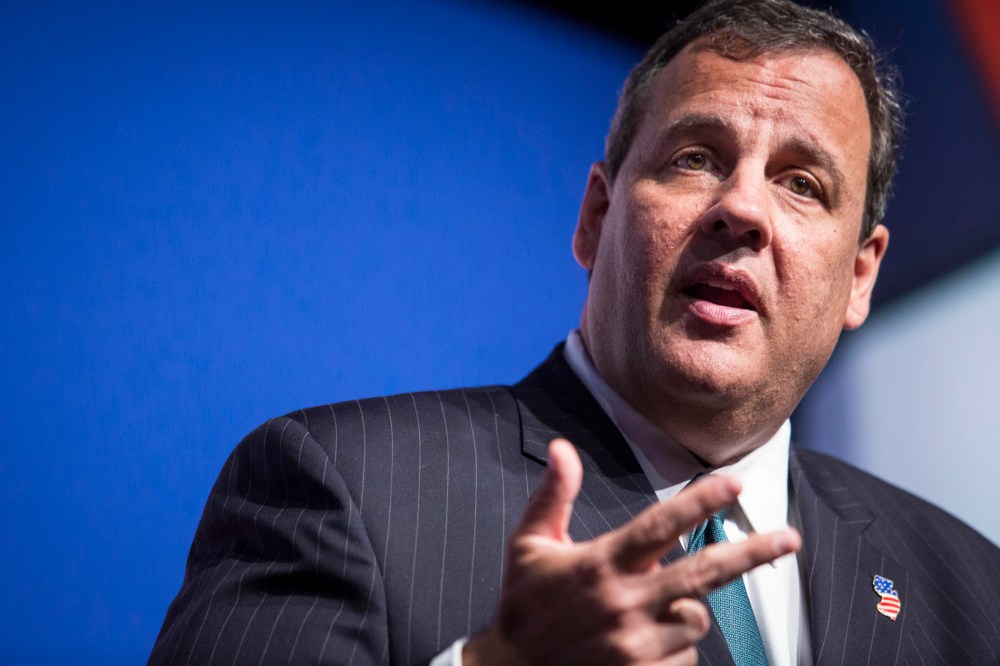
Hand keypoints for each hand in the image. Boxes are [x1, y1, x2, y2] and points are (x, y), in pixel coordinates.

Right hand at [463, 438, 800, 664]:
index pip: (660, 525)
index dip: (700, 501)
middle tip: (788, 538)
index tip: (734, 483)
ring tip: (660, 603)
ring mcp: (635, 643)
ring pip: (697, 618)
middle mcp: (624, 602)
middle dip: (751, 552)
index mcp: (599, 563)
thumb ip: (554, 494)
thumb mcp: (529, 543)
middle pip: (703, 572)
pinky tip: (647, 639)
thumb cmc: (523, 603)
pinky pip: (683, 655)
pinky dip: (674, 644)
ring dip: (690, 606)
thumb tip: (563, 446)